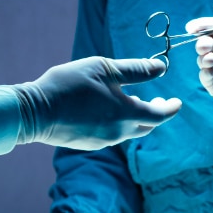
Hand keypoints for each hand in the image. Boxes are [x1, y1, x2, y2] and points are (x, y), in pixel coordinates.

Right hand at [16, 56, 182, 149]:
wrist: (35, 112)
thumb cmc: (69, 85)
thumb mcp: (104, 68)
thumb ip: (136, 70)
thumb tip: (162, 68)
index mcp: (126, 113)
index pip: (160, 115)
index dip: (170, 108)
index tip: (176, 101)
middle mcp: (119, 132)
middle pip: (146, 126)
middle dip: (155, 113)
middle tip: (157, 99)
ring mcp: (103, 141)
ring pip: (128, 131)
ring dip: (134, 117)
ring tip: (129, 100)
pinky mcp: (90, 144)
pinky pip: (112, 134)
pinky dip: (117, 123)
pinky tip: (105, 110)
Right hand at [186, 6, 212, 146]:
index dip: (205, 27)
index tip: (192, 27)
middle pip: (211, 44)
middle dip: (204, 42)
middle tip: (205, 46)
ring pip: (205, 60)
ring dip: (203, 57)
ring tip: (210, 60)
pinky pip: (206, 78)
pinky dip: (204, 72)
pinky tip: (209, 69)